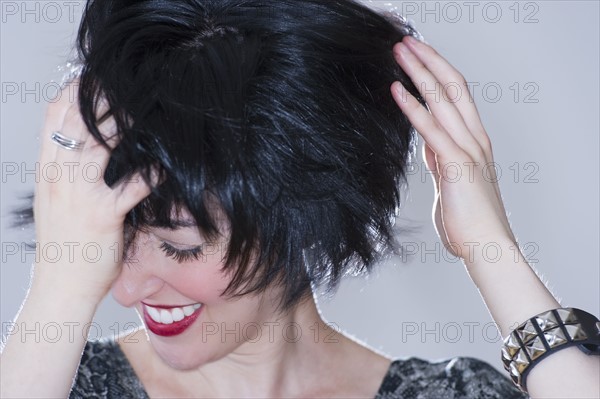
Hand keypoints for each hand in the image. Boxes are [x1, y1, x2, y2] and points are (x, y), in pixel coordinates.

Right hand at [31, 80, 153, 299]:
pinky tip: (168, 163)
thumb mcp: (54, 203)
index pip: (53, 117)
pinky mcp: (103, 215)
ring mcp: (79, 195)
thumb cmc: (63, 247)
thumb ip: (66, 173)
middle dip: (102, 96)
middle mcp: (59, 177)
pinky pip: (132, 186)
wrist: (60, 289)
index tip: (96, 75)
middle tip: (131, 82)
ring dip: (126, 124)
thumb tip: (84, 149)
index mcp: (47, 170)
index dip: (75, 90)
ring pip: (100, 145)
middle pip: (77, 122)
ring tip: (150, 108)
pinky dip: (152, 173)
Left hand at [390, 36, 515, 263]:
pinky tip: (397, 90)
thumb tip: (428, 144)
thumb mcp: (452, 181)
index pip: (457, 96)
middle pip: (452, 87)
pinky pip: (431, 129)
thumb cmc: (469, 221)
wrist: (486, 247)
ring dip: (419, 72)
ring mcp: (468, 149)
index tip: (418, 57)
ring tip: (399, 52)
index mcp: (474, 142)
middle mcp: (474, 139)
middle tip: (406, 41)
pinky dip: (412, 107)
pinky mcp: (456, 164)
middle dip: (428, 60)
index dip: (438, 72)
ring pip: (443, 99)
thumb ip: (441, 159)